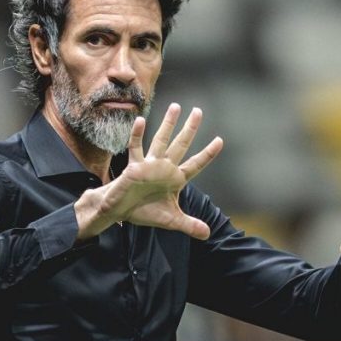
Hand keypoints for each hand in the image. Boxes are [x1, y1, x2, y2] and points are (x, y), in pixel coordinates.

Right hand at [75, 103, 223, 239]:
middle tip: (198, 111)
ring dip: (168, 124)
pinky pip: (136, 148)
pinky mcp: (134, 167)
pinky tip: (140, 120)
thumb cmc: (144, 211)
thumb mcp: (171, 220)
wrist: (120, 211)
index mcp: (175, 179)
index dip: (207, 154)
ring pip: (161, 140)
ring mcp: (149, 165)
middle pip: (181, 145)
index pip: (196, 164)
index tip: (220, 141)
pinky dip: (137, 135)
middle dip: (190, 129)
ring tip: (175, 106)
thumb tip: (208, 234)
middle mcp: (164, 168)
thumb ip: (189, 225)